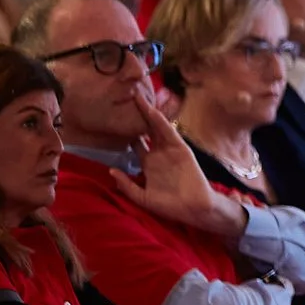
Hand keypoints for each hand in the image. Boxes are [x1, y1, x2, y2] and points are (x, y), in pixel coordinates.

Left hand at [111, 95, 246, 237]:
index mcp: (148, 164)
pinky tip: (151, 112)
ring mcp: (169, 150)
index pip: (135, 143)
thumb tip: (111, 171)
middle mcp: (158, 153)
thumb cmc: (169, 206)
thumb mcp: (142, 198)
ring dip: (147, 113)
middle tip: (126, 98)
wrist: (193, 208)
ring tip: (137, 96)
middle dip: (136, 115)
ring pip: (155, 127)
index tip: (113, 118)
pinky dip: (160, 122)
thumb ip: (126, 185)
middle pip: (144, 130)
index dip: (125, 132)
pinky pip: (168, 133)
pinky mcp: (181, 149)